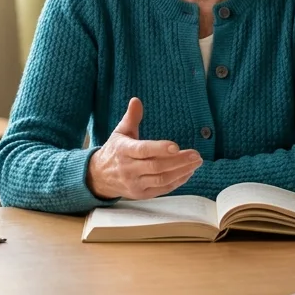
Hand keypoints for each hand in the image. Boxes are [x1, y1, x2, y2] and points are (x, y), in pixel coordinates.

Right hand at [87, 97, 202, 199]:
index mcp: (123, 150)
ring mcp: (135, 183)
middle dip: (178, 161)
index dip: (159, 149)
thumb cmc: (114, 151)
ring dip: (181, 171)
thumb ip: (131, 117)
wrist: (99, 177)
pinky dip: (177, 182)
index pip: (143, 150)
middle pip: (156, 166)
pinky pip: (162, 189)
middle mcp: (128, 169)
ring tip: (195, 163)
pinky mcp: (141, 194)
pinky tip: (188, 173)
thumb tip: (136, 100)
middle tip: (196, 155)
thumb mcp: (120, 132)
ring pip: (161, 179)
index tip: (176, 146)